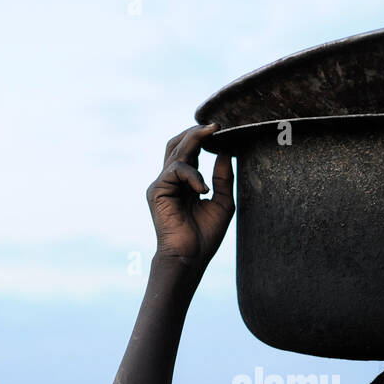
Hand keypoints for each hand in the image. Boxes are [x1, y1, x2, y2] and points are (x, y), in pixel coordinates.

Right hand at [146, 123, 234, 271]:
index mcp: (185, 184)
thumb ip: (223, 178)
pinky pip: (175, 170)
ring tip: (213, 133)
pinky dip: (192, 175)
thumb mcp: (222, 203)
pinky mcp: (157, 191)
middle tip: (216, 126)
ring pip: (175, 151)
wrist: (190, 257)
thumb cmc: (205, 236)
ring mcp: (162, 184)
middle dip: (196, 132)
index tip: (221, 130)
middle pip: (178, 144)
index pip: (191, 152)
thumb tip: (226, 153)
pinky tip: (203, 189)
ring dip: (194, 139)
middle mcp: (171, 181)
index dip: (203, 139)